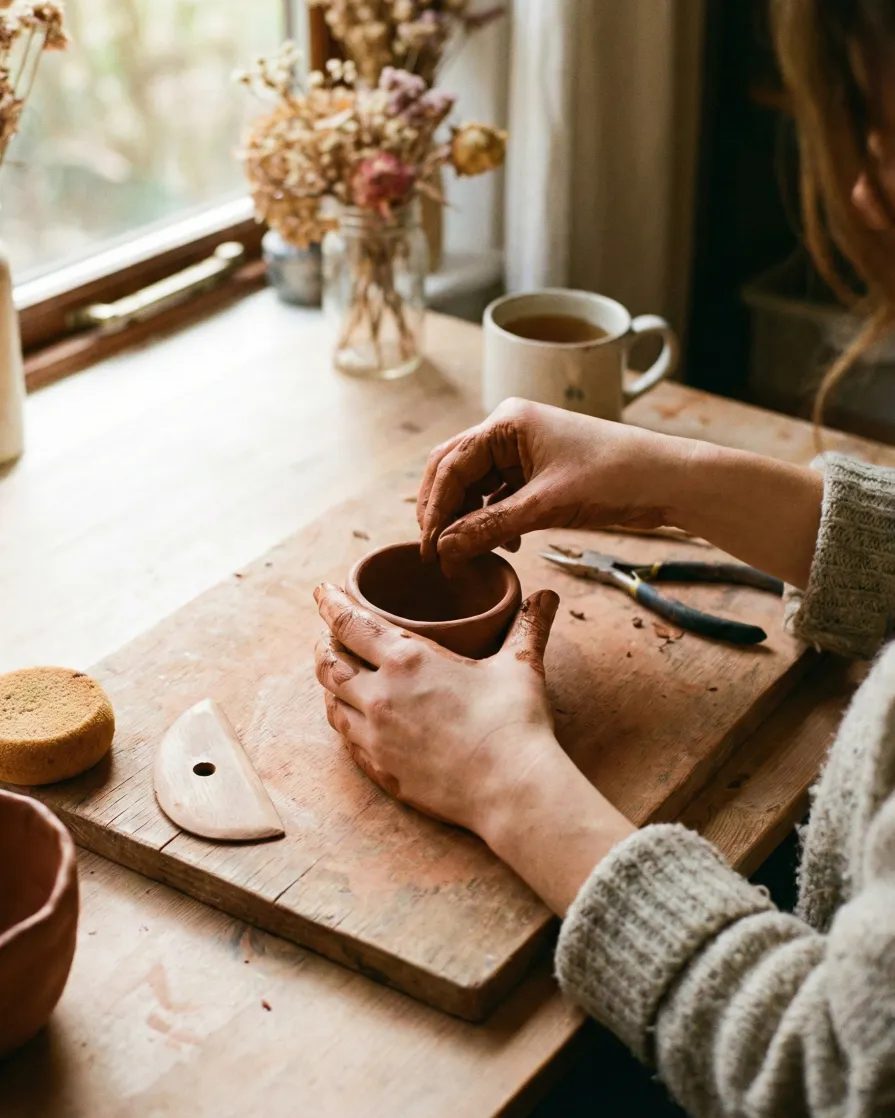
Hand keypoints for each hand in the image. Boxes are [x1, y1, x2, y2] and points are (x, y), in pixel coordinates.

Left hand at [314, 581, 561, 832]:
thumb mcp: (520, 666)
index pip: (350, 623)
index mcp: (407, 660)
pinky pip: (346, 738)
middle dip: (323, 643)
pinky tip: (352, 718)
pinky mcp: (380, 769)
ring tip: (337, 673)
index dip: (330, 603)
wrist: (511, 789)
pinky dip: (343, 720)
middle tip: (328, 633)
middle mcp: (380, 695)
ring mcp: (375, 735)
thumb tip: (548, 596)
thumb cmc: (514, 723)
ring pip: (331, 701)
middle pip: (329, 663)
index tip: (321, 591)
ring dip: (329, 683)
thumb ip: (528, 627)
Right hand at [417, 396, 823, 589]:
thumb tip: (444, 550)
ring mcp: (523, 450)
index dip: (434, 509)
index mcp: (506, 422)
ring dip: (467, 520)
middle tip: (436, 554)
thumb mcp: (546, 507)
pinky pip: (500, 496)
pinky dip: (493, 521)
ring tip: (464, 556)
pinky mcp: (539, 472)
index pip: (450, 465)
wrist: (669, 480)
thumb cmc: (614, 478)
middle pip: (454, 471)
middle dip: (442, 513)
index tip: (430, 550)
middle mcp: (509, 430)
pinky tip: (503, 545)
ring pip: (475, 486)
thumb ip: (490, 528)